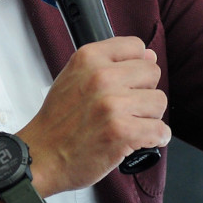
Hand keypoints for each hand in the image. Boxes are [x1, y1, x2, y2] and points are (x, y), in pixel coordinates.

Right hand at [16, 36, 169, 197]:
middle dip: (143, 91)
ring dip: (149, 116)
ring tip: (128, 124)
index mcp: (89, 58)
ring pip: (159, 101)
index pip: (136, 46)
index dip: (135, 66)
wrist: (42, 156)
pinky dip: (155, 139)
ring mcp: (112, 104)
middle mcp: (101, 76)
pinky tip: (139, 140)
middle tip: (125, 107)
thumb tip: (149, 55)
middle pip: (152, 73)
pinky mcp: (122, 131)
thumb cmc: (58, 121)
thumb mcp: (75, 77)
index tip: (127, 82)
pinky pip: (160, 131)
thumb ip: (110, 63)